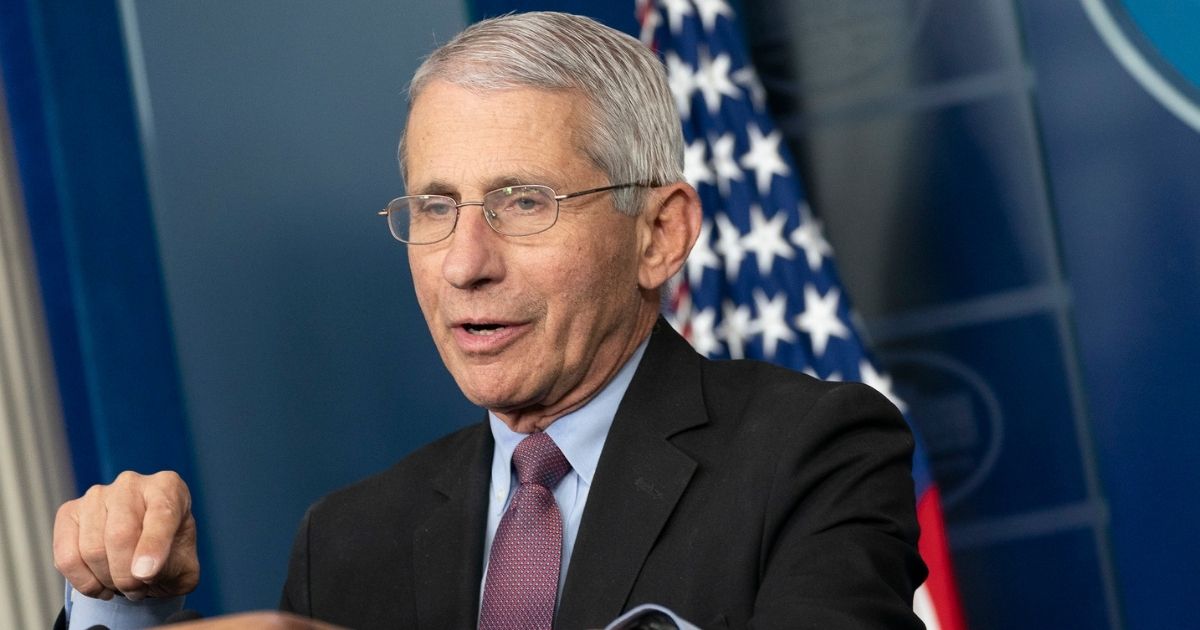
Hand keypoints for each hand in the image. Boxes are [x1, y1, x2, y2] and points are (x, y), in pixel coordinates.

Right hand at [53, 470, 199, 600]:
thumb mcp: (185, 566)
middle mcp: (131, 484)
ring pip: (92, 548)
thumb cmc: (169, 554)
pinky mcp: (69, 512)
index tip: (146, 574)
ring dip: (107, 580)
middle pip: (120, 534)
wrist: (144, 553)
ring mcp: (97, 495)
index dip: (152, 547)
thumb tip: (142, 571)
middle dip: (126, 575)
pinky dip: (83, 581)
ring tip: (122, 586)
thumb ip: (172, 568)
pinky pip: (67, 556)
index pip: (161, 514)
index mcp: (168, 488)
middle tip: (136, 590)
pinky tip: (99, 586)